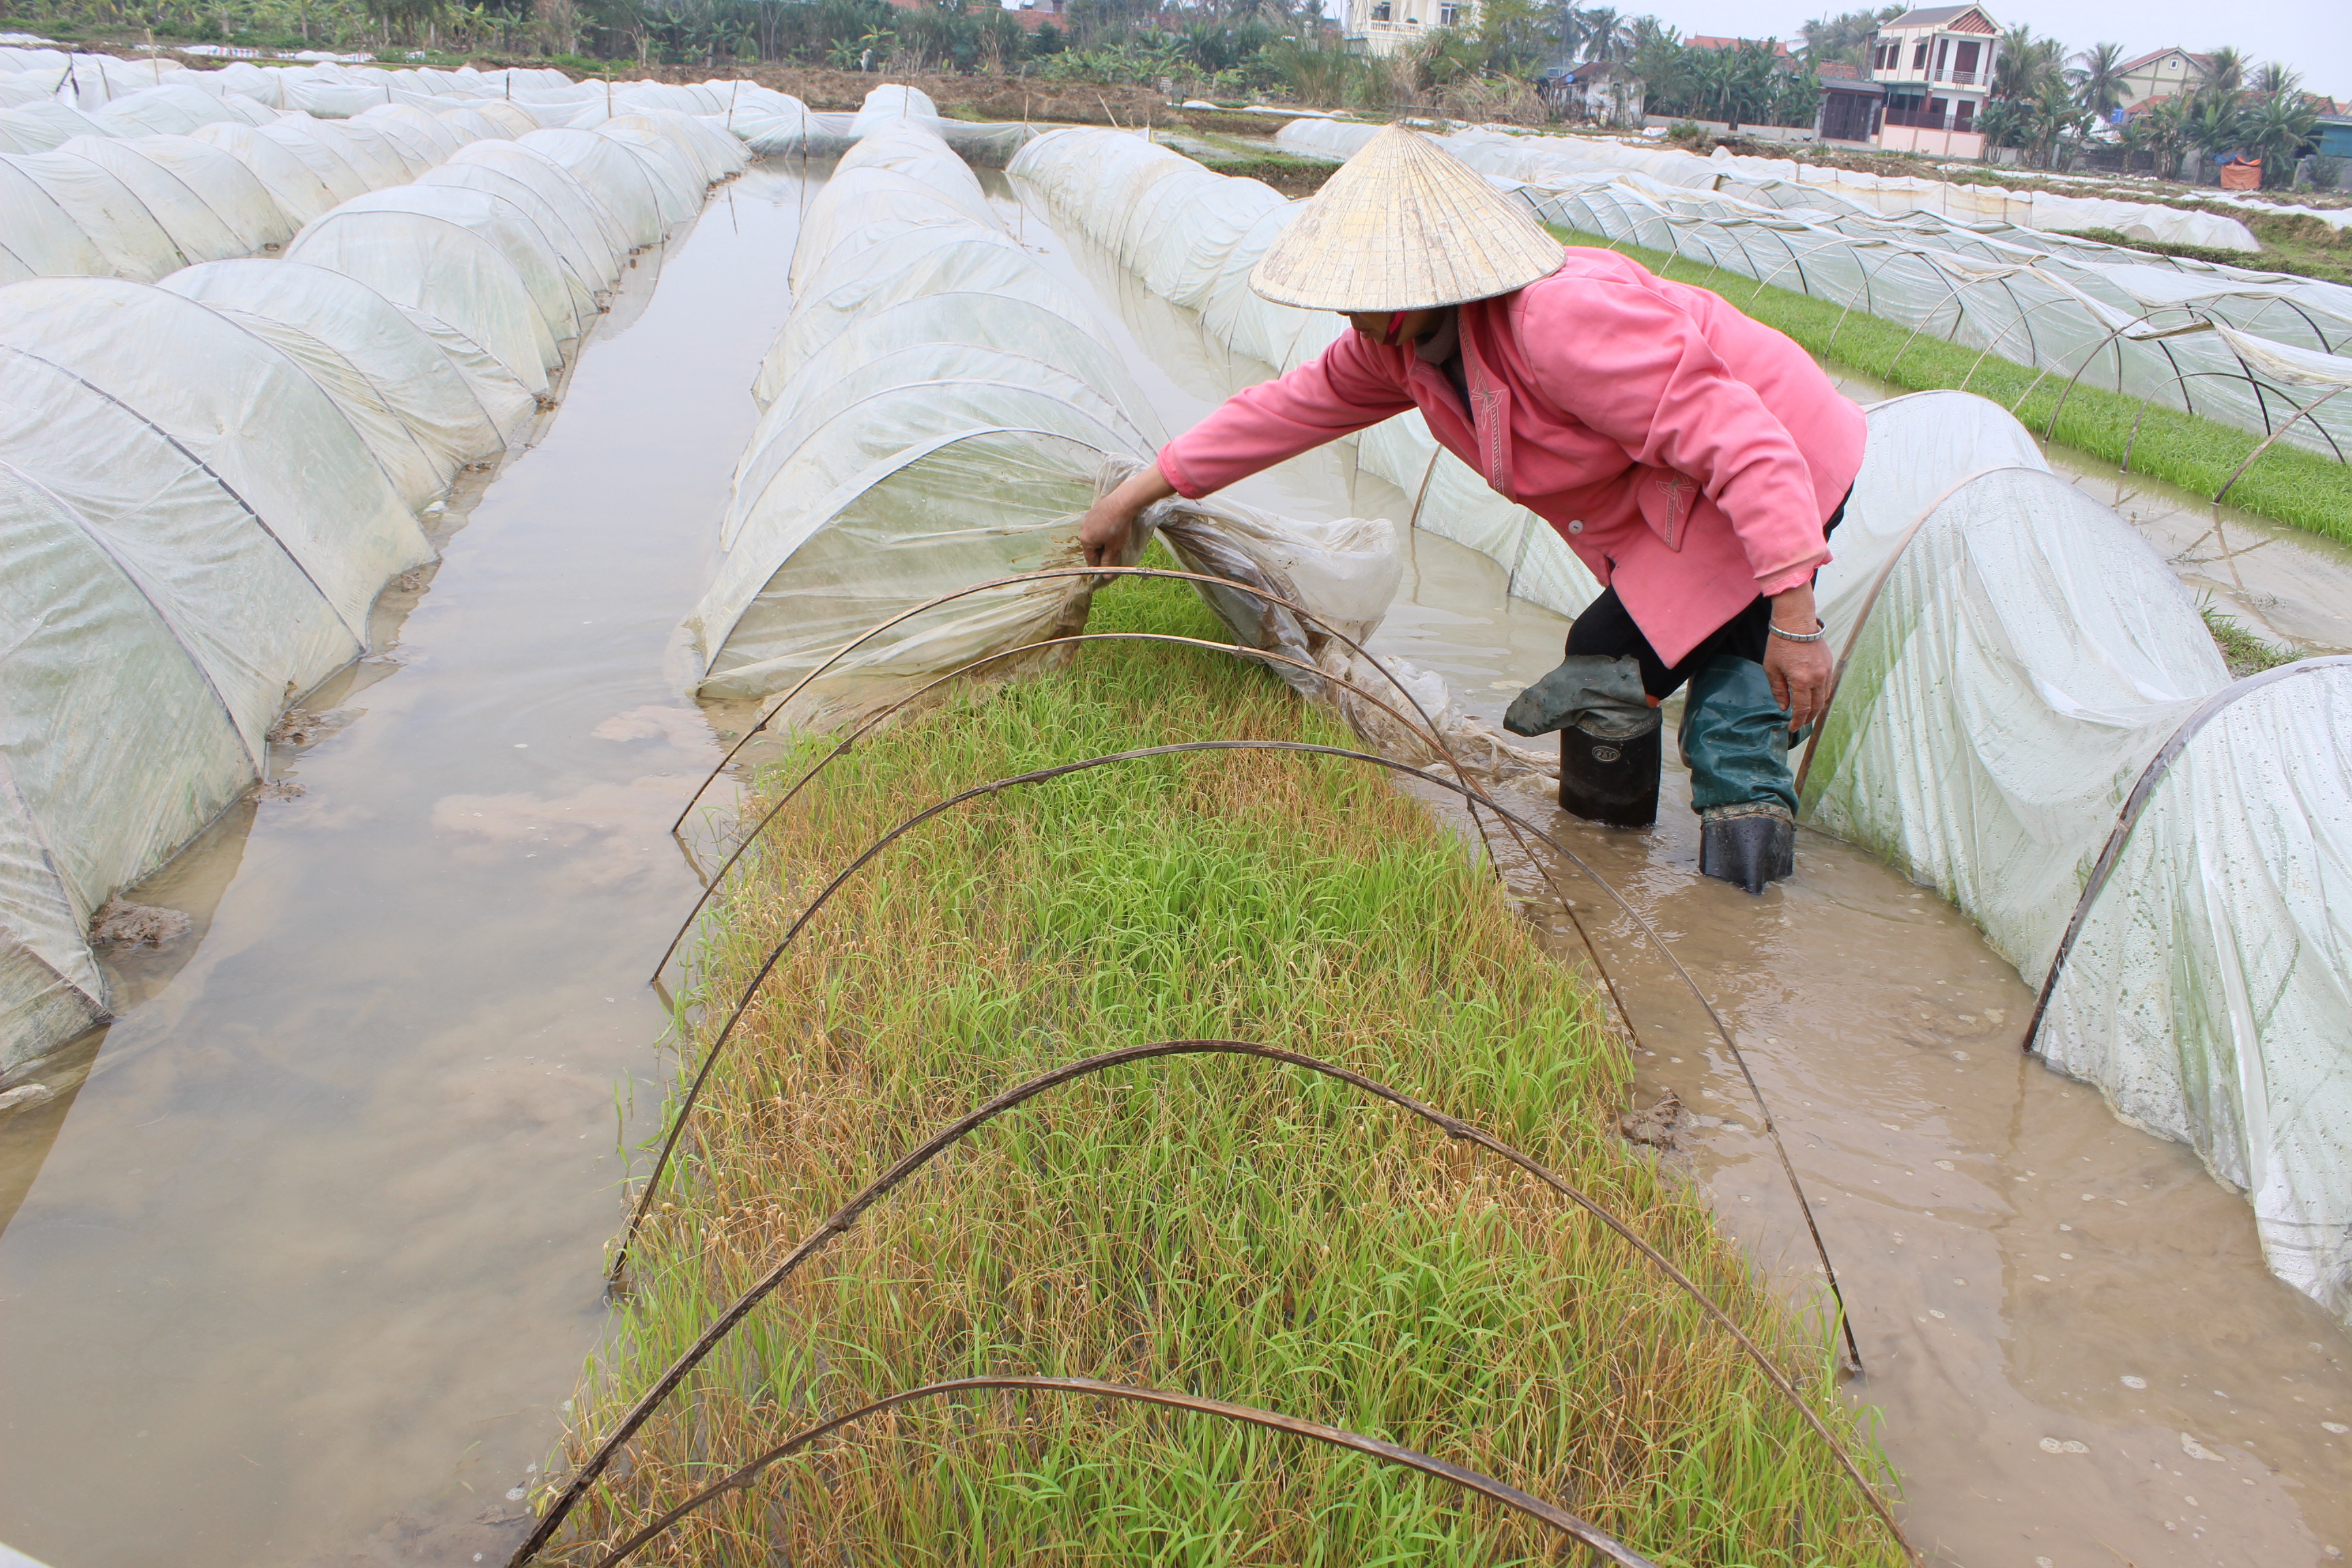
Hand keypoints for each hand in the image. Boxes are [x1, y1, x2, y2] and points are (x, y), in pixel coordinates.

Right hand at [1079, 465, 1178, 568]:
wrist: (1123, 502)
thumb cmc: (1119, 527)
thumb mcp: (1115, 547)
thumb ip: (1109, 562)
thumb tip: (1105, 576)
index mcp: (1086, 540)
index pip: (1090, 559)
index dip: (1100, 563)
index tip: (1110, 562)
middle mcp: (1083, 529)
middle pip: (1091, 546)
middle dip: (1102, 549)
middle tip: (1115, 548)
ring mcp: (1087, 518)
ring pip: (1094, 534)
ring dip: (1102, 538)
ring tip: (1115, 535)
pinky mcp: (1094, 509)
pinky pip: (1097, 523)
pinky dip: (1103, 526)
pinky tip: (1114, 524)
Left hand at [1764, 585, 1831, 734]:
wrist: (1796, 623)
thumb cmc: (1780, 644)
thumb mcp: (1772, 669)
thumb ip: (1779, 691)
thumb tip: (1784, 707)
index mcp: (1801, 680)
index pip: (1802, 709)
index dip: (1798, 721)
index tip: (1792, 727)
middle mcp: (1817, 678)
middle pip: (1817, 706)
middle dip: (1808, 718)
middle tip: (1800, 724)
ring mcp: (1826, 671)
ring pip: (1824, 697)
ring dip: (1816, 708)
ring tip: (1807, 714)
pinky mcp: (1830, 664)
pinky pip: (1828, 685)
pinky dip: (1821, 695)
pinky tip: (1813, 698)